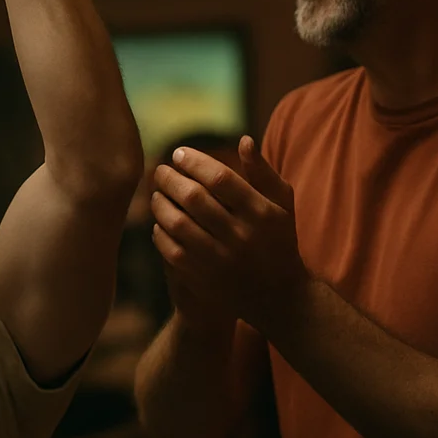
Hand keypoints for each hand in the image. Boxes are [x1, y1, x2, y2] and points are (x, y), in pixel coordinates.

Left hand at [150, 136, 307, 331]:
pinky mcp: (205, 280)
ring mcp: (222, 260)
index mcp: (261, 213)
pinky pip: (171, 250)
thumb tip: (244, 139)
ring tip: (156, 194)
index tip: (179, 153)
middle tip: (160, 170)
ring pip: (178, 223)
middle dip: (170, 179)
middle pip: (194, 198)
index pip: (220, 178)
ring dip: (161, 204)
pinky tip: (161, 223)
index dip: (194, 162)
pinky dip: (161, 233)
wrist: (280, 298)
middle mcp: (242, 236)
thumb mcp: (281, 206)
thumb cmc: (278, 240)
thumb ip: (263, 173)